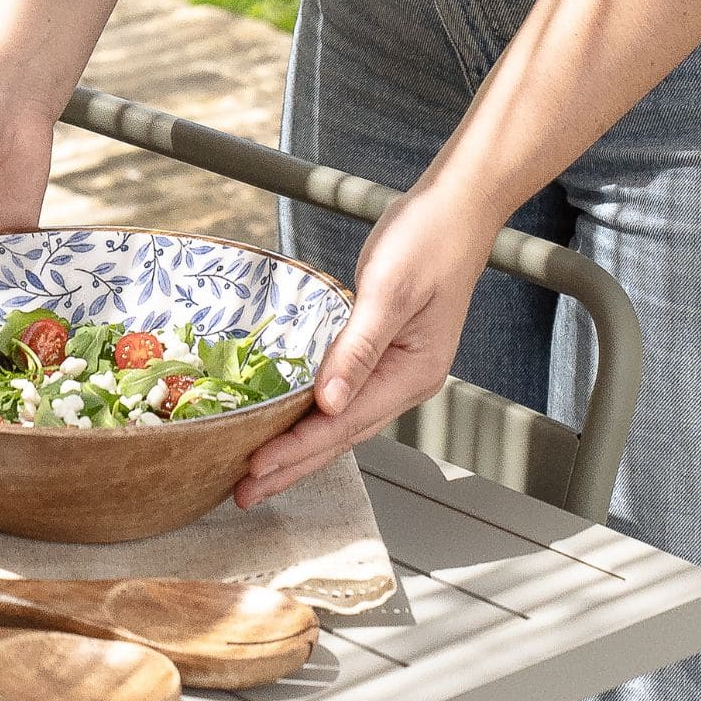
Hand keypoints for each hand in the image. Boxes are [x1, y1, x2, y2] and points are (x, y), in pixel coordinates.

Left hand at [235, 191, 494, 507]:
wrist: (456, 208)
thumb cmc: (428, 240)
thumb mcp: (389, 291)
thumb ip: (356, 348)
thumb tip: (328, 403)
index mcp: (412, 373)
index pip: (344, 424)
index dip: (296, 449)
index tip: (254, 468)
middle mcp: (406, 382)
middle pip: (342, 437)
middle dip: (292, 466)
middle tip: (244, 492)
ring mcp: (397, 371)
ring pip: (341, 423)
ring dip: (299, 449)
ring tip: (258, 474)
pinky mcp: (384, 355)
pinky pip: (343, 399)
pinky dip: (312, 418)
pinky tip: (288, 427)